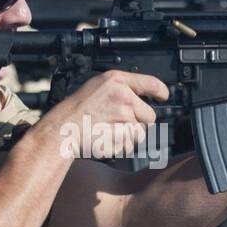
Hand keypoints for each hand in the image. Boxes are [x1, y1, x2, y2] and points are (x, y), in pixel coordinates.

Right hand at [39, 70, 169, 159]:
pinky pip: (132, 144)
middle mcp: (123, 96)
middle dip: (138, 121)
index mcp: (116, 80)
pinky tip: (107, 138)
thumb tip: (139, 97)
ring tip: (109, 131)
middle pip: (149, 115)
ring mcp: (124, 116)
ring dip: (129, 135)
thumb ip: (120, 89)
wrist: (63, 128)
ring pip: (141, 132)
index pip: (151, 83)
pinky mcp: (123, 134)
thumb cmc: (76, 110)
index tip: (163, 96)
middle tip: (117, 122)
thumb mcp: (97, 87)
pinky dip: (122, 146)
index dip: (161, 91)